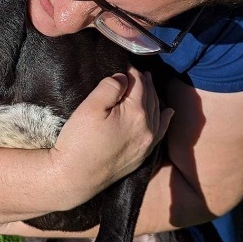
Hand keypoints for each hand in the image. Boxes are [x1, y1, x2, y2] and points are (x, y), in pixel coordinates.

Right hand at [48, 69, 172, 207]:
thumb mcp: (90, 107)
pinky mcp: (142, 155)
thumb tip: (124, 78)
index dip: (131, 71)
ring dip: (153, 96)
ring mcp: (147, 143)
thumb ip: (111, 86)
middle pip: (150, 96)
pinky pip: (160, 132)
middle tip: (134, 71)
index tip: (123, 64)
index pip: (139, 83)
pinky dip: (165, 119)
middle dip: (143, 81)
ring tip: (147, 84)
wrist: (74, 177)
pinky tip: (168, 112)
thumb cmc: (78, 141)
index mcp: (136, 113)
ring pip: (156, 111)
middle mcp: (148, 128)